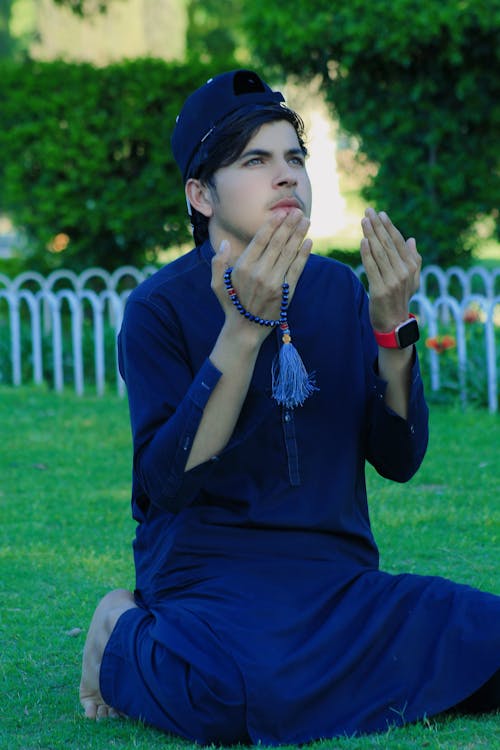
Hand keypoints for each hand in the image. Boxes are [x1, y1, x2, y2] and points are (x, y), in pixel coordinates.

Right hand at [212, 208, 311, 335]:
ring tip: (306, 220)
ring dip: (299, 235)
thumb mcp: (216, 284)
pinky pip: (297, 269)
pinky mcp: (286, 292)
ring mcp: (274, 283)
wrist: (246, 329)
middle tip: (297, 211)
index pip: (260, 240)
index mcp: (242, 267)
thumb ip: (218, 262)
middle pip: (277, 243)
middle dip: (289, 224)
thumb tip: (224, 243)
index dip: (272, 224)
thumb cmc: (231, 303)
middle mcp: (259, 273)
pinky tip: (309, 242)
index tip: (281, 212)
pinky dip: (304, 255)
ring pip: (289, 253)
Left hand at [360, 207, 421, 331]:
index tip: (381, 213)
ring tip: (364, 221)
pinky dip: (367, 253)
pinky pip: (372, 268)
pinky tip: (363, 241)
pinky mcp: (380, 289)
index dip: (389, 227)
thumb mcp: (411, 279)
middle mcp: (404, 272)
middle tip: (368, 211)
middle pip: (388, 244)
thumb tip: (412, 238)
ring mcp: (393, 281)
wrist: (394, 323)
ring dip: (371, 235)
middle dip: (378, 226)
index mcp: (411, 267)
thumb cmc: (400, 299)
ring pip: (379, 253)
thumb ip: (413, 259)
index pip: (398, 242)